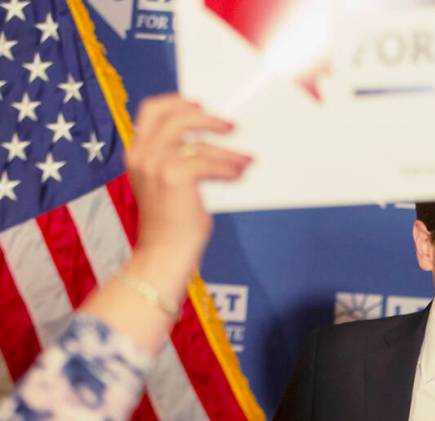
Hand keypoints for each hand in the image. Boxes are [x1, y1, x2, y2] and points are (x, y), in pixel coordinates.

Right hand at [125, 95, 251, 281]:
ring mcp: (155, 165)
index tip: (200, 104)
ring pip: (197, 142)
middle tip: (231, 127)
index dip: (177, 102)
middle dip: (207, 119)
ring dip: (227, 152)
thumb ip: (177, 159)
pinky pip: (208, 163)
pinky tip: (238, 177)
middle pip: (175, 117)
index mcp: (137, 153)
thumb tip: (211, 143)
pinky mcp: (174, 177)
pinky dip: (228, 169)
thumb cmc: (170, 224)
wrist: (163, 253)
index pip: (152, 111)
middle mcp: (142, 155)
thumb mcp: (167, 183)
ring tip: (245, 161)